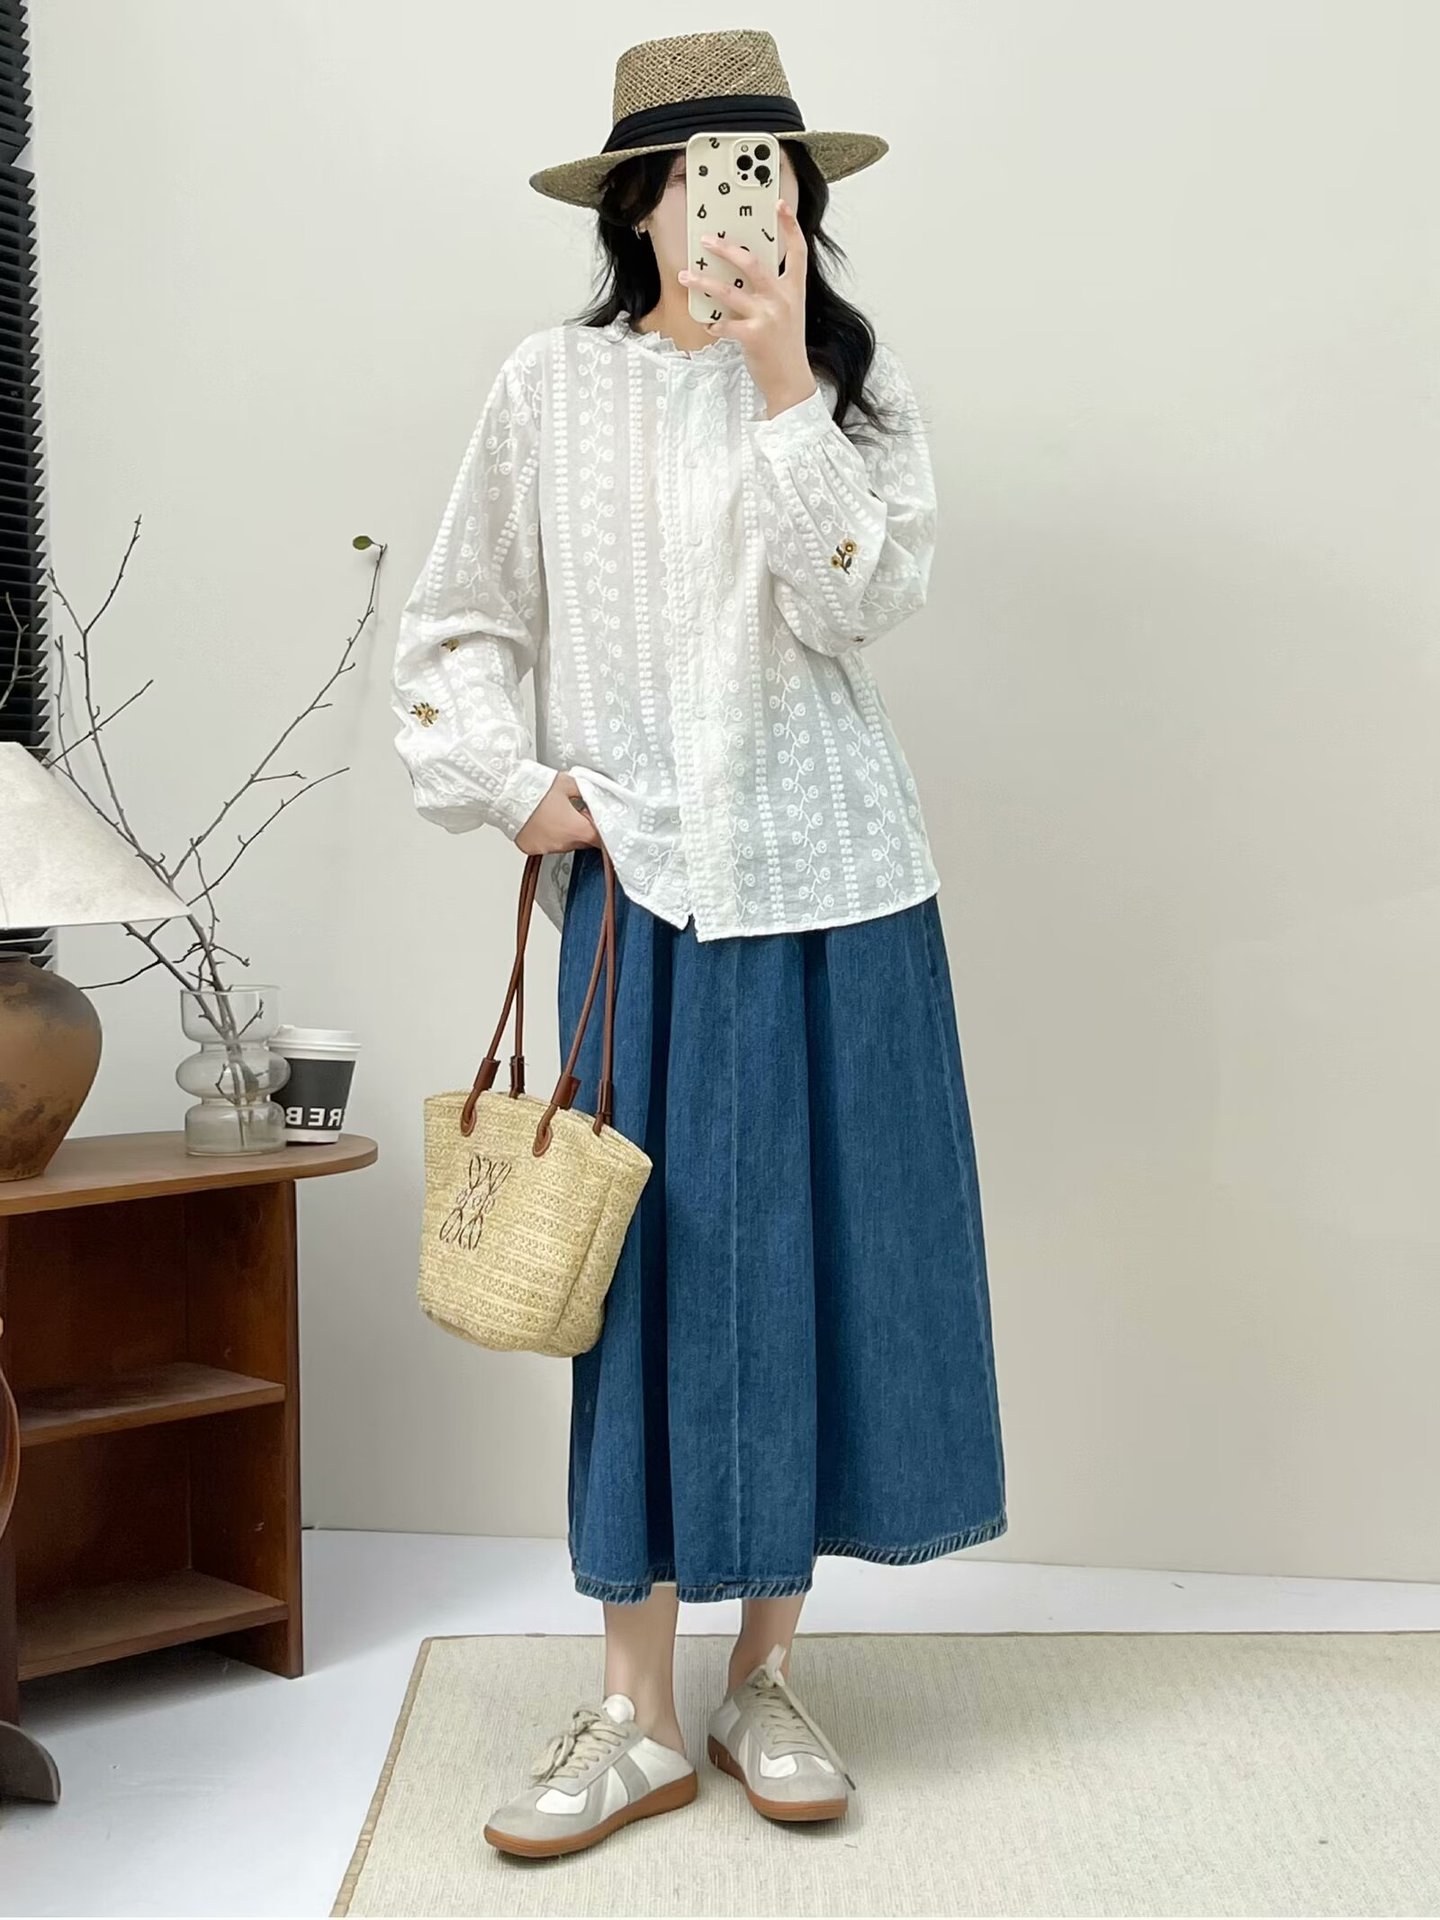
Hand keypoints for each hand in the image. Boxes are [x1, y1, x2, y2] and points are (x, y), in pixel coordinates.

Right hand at [515, 772, 602, 855]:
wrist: (506, 793)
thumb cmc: (535, 787)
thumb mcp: (568, 782)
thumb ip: (586, 791)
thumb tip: (593, 794)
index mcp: (576, 829)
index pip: (600, 839)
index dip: (602, 829)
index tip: (597, 821)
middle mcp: (563, 843)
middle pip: (582, 842)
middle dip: (582, 829)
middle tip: (576, 812)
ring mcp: (546, 848)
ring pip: (565, 844)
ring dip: (565, 833)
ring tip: (555, 814)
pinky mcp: (532, 849)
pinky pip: (546, 844)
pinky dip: (547, 836)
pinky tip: (542, 821)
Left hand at [679, 198, 817, 418]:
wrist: (791, 382)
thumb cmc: (785, 346)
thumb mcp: (788, 313)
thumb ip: (772, 292)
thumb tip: (742, 275)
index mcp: (794, 290)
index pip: (798, 250)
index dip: (790, 225)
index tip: (779, 204)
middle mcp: (782, 299)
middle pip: (752, 263)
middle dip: (725, 249)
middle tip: (706, 240)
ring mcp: (768, 316)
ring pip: (728, 291)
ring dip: (702, 282)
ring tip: (685, 276)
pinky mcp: (753, 336)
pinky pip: (725, 324)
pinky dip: (713, 324)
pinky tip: (709, 325)